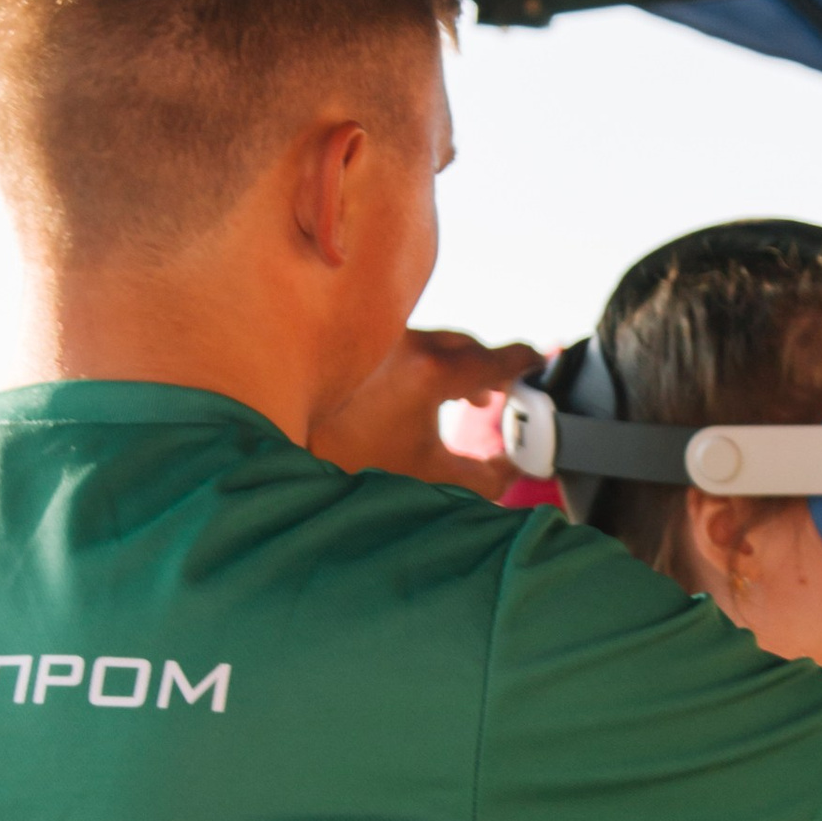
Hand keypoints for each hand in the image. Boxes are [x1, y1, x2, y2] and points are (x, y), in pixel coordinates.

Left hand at [309, 329, 537, 493]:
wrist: (282, 445)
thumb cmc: (352, 461)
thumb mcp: (430, 478)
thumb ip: (484, 478)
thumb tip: (510, 469)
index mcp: (431, 374)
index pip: (494, 360)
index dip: (523, 361)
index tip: (539, 360)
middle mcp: (405, 345)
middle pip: (465, 345)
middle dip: (488, 367)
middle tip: (501, 391)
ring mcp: (377, 342)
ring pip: (432, 342)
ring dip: (455, 365)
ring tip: (465, 396)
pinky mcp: (354, 347)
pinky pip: (403, 345)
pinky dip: (423, 363)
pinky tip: (417, 391)